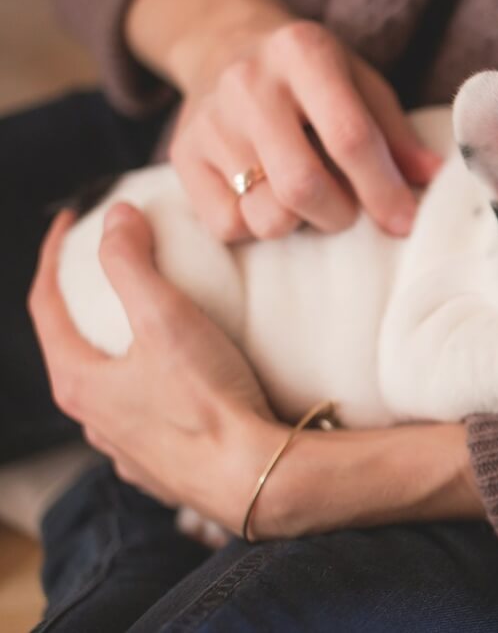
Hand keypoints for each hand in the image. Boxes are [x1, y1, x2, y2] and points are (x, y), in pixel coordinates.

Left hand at [29, 206, 484, 536]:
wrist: (255, 477)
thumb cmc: (208, 401)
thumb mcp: (166, 318)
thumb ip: (133, 263)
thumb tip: (116, 216)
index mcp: (79, 382)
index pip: (45, 306)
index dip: (54, 256)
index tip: (71, 222)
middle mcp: (93, 421)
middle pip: (74, 348)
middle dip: (87, 305)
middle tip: (112, 271)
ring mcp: (127, 449)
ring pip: (111, 389)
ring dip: (120, 352)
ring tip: (151, 326)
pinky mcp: (163, 468)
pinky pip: (146, 419)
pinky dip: (152, 389)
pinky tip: (181, 383)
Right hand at [128, 0, 440, 241]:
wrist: (222, 44)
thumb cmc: (310, 75)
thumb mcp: (360, 83)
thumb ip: (396, 134)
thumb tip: (435, 178)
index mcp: (303, 52)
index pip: (349, 137)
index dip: (382, 189)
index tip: (404, 222)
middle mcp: (248, 82)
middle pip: (302, 186)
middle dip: (340, 214)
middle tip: (349, 209)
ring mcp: (209, 120)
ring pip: (266, 215)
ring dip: (300, 223)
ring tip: (307, 197)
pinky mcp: (182, 155)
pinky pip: (228, 226)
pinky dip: (257, 225)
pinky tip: (266, 196)